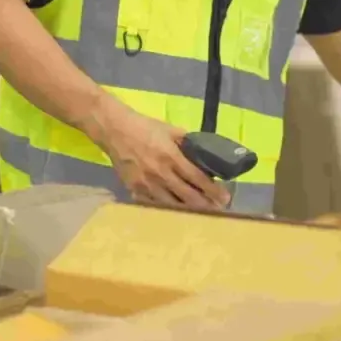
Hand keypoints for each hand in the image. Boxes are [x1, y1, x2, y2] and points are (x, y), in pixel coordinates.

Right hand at [85, 99, 230, 209]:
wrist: (115, 130)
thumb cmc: (145, 128)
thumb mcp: (170, 130)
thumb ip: (187, 142)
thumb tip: (204, 153)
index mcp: (171, 157)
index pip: (197, 178)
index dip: (213, 189)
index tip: (225, 197)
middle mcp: (160, 174)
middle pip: (187, 196)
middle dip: (205, 204)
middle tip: (218, 209)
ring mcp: (146, 184)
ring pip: (171, 204)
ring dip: (188, 210)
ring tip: (201, 213)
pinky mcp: (134, 190)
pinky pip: (154, 204)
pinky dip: (167, 208)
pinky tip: (177, 211)